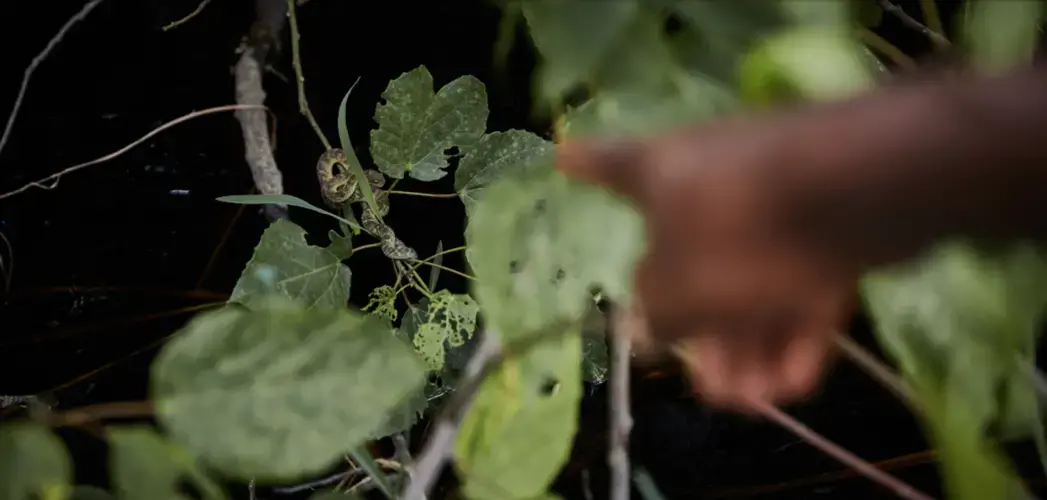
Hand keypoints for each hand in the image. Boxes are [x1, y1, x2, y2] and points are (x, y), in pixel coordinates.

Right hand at [557, 116, 858, 411]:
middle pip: (693, 264)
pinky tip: (792, 383)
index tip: (562, 155)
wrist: (853, 193)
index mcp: (660, 177)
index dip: (586, 163)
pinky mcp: (828, 230)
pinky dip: (792, 331)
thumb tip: (654, 323)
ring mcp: (773, 205)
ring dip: (750, 347)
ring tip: (752, 400)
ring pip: (751, 283)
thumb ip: (657, 314)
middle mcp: (712, 184)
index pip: (611, 163)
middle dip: (703, 337)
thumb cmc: (735, 233)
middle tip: (710, 391)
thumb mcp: (674, 290)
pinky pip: (799, 285)